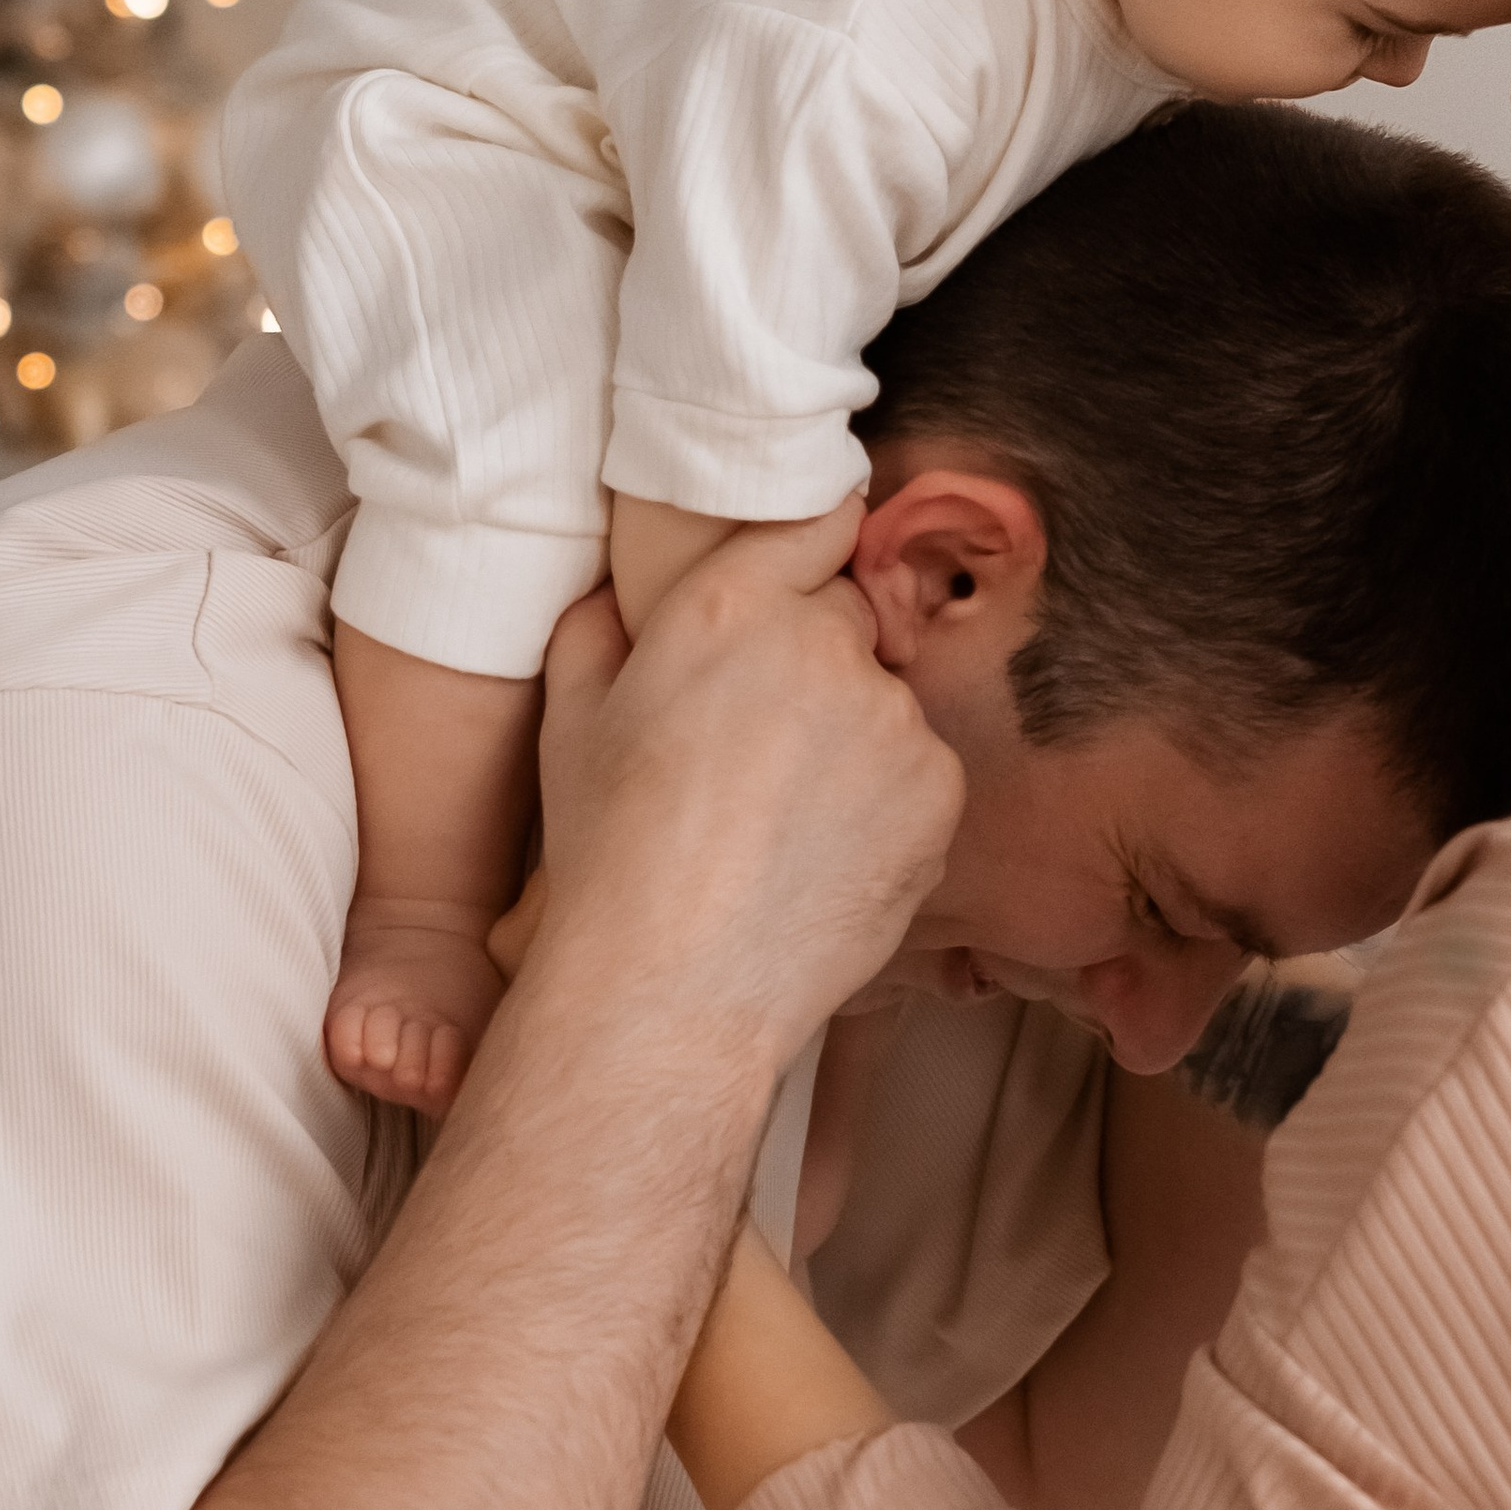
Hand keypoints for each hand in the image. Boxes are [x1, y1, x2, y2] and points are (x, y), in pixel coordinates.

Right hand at [524, 515, 964, 1062]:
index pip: (814, 524)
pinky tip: (823, 858)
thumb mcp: (571, 720)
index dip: (807, 554)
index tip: (806, 576)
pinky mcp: (940, 789)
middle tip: (756, 750)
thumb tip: (621, 595)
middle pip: (845, 624)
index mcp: (731, 604)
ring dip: (849, 745)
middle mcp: (825, 643)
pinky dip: (886, 808)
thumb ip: (600, 628)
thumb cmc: (610, 854)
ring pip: (882, 708)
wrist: (674, 985)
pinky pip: (919, 778)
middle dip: (811, 668)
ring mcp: (893, 716)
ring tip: (781, 826)